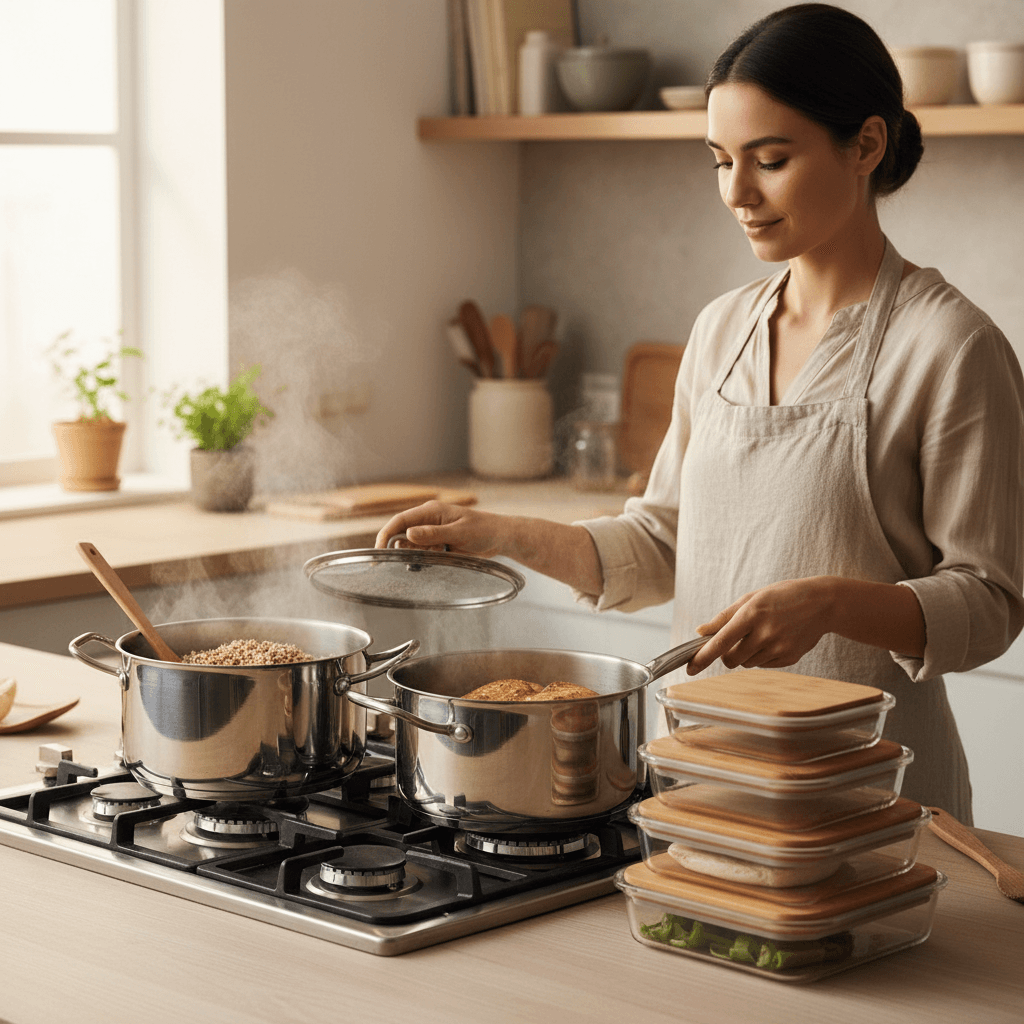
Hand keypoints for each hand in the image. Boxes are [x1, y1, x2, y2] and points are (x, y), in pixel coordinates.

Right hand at [375, 501, 511, 556]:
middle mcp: (428, 520)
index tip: (379, 550)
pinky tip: (441, 558)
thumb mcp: (459, 532)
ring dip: (416, 555)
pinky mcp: (438, 543)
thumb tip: (409, 534)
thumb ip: (434, 534)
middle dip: (400, 548)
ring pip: (411, 545)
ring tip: (437, 556)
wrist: (500, 537)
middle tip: (407, 561)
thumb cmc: (484, 530)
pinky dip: (425, 558)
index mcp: (431, 512)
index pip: (400, 520)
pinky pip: (422, 552)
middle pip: (402, 533)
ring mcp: (432, 532)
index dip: (386, 534)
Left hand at [686, 576, 838, 674]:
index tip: (690, 667)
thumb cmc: (782, 596)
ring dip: (745, 654)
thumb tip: (701, 632)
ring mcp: (779, 648)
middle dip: (726, 654)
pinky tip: (775, 639)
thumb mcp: (751, 598)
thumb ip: (724, 616)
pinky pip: (763, 665)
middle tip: (736, 639)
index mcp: (751, 614)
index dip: (703, 656)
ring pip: (746, 664)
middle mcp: (765, 633)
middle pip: (731, 659)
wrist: (822, 603)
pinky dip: (762, 656)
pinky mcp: (789, 659)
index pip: (721, 641)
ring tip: (762, 633)